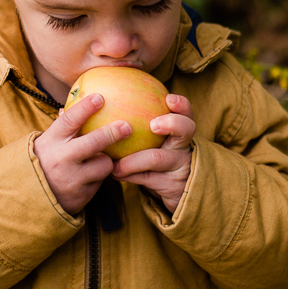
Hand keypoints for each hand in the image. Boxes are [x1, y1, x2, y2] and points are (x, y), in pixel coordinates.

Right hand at [34, 93, 133, 215]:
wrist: (34, 195)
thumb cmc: (48, 158)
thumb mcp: (51, 140)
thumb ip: (67, 123)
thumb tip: (87, 96)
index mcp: (52, 141)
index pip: (69, 120)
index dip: (85, 108)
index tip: (100, 97)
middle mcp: (61, 159)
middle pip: (93, 142)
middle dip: (112, 133)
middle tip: (127, 126)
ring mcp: (72, 179)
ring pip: (103, 164)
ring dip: (105, 160)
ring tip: (97, 160)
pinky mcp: (82, 195)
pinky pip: (101, 182)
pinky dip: (99, 177)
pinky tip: (90, 177)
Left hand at [111, 93, 194, 214]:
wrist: (171, 190)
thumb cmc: (154, 157)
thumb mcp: (154, 141)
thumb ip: (138, 124)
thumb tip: (101, 101)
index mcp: (179, 131)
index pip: (185, 113)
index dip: (181, 104)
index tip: (169, 99)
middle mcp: (183, 146)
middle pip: (186, 129)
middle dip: (171, 123)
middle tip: (153, 125)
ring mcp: (179, 165)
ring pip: (158, 157)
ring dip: (132, 160)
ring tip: (115, 165)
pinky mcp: (171, 184)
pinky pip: (147, 178)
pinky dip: (128, 174)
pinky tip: (114, 173)